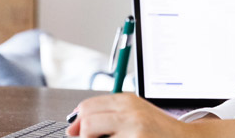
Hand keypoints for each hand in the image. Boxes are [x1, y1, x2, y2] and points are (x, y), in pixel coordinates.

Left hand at [67, 93, 234, 137]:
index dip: (77, 122)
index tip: (74, 132)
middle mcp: (130, 112)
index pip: (88, 107)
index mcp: (127, 101)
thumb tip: (75, 127)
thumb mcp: (135, 114)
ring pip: (92, 134)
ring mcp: (134, 130)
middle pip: (87, 121)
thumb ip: (108, 115)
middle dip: (83, 134)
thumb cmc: (160, 131)